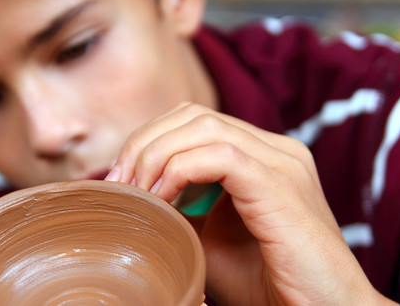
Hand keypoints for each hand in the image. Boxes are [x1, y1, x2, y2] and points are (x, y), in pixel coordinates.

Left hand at [105, 102, 395, 304]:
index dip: (150, 141)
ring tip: (134, 192)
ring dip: (155, 155)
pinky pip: (218, 156)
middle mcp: (276, 149)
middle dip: (144, 143)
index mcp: (262, 156)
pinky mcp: (280, 184)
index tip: (120, 180)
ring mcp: (282, 162)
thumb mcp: (207, 241)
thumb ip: (179, 209)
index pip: (195, 122)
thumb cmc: (265, 284)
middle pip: (193, 116)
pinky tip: (160, 199)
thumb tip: (135, 196)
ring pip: (202, 126)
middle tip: (117, 183)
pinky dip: (178, 171)